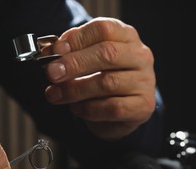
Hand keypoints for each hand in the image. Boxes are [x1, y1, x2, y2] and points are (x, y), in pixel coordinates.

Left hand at [44, 17, 155, 139]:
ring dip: (76, 90)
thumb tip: (51, 52)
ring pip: (108, 83)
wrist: (121, 112)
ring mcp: (144, 82)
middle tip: (52, 73)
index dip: (77, 39)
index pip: (103, 29)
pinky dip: (89, 109)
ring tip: (56, 95)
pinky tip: (77, 109)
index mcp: (126, 37)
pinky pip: (113, 108)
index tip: (55, 51)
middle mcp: (140, 56)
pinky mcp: (143, 106)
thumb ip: (71, 53)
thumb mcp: (86, 60)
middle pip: (107, 53)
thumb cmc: (102, 79)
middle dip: (74, 64)